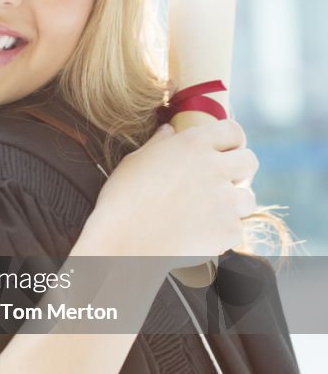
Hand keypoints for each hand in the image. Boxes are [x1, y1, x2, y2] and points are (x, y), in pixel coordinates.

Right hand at [85, 119, 257, 261]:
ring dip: (234, 205)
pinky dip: (221, 234)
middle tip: (221, 183)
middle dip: (240, 171)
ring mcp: (226, 200)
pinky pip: (235, 229)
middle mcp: (215, 167)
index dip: (231, 141)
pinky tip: (198, 235)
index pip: (232, 131)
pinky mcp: (229, 230)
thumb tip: (169, 131)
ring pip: (248, 198)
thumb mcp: (135, 161)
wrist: (125, 242)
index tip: (225, 151)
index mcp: (193, 144)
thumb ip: (159, 144)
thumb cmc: (122, 199)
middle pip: (250, 161)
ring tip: (208, 214)